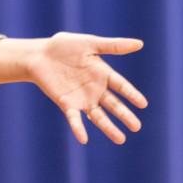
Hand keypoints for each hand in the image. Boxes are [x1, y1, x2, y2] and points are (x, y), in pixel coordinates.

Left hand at [25, 32, 146, 144]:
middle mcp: (95, 89)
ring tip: (121, 140)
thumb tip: (140, 43)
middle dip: (124, 115)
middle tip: (137, 127)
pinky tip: (83, 139)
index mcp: (102, 74)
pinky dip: (79, 128)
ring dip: (108, 128)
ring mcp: (82, 98)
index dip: (132, 94)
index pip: (121, 86)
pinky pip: (74, 119)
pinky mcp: (67, 104)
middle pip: (113, 105)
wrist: (39, 54)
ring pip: (98, 116)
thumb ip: (113, 46)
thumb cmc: (64, 46)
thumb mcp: (90, 43)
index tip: (143, 104)